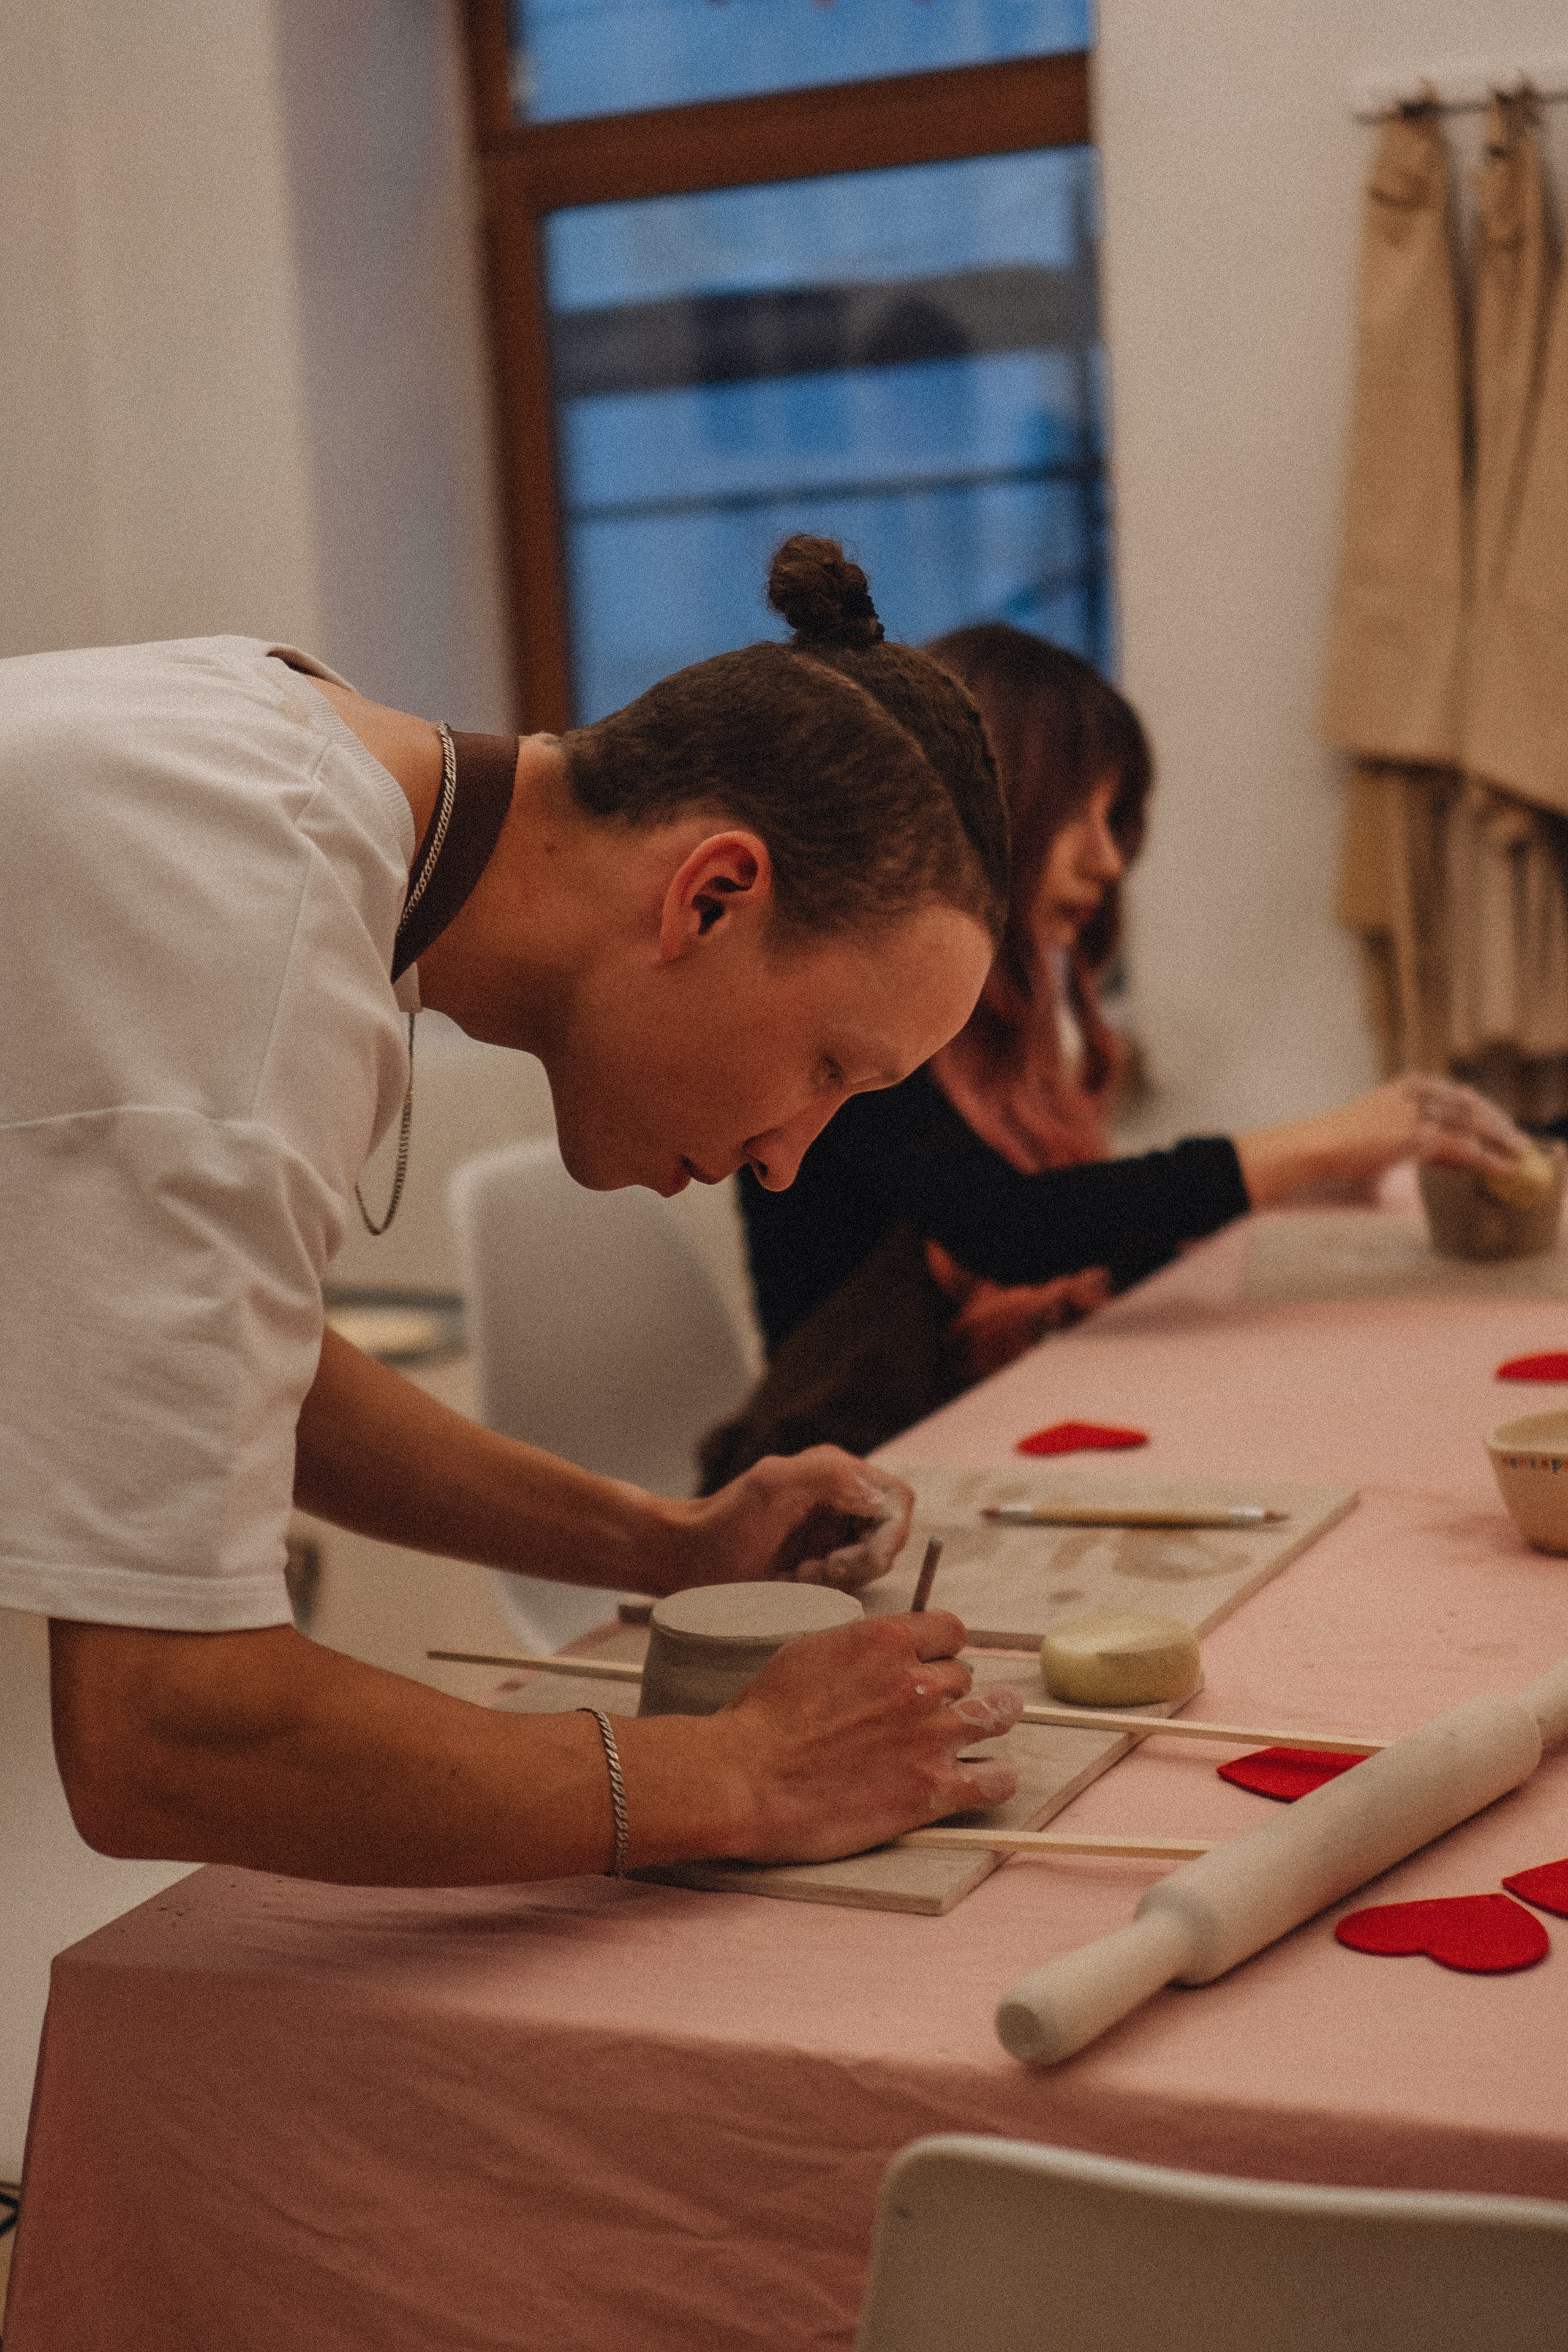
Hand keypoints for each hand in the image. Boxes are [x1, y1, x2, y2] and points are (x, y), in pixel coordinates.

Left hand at [668, 1448, 913, 1592]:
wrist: (689, 1560)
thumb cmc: (722, 1524)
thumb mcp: (771, 1486)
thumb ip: (829, 1476)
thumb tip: (879, 1499)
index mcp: (836, 1470)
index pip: (897, 1502)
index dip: (886, 1538)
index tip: (845, 1563)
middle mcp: (842, 1495)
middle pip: (890, 1535)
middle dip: (860, 1562)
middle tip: (817, 1572)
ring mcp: (835, 1528)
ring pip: (874, 1561)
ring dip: (842, 1577)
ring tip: (799, 1575)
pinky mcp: (826, 1556)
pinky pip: (852, 1578)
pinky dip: (830, 1587)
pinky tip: (796, 1581)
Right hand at [707, 1610, 1021, 1861]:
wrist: (746, 1778)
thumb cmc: (763, 1719)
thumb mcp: (810, 1653)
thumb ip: (860, 1648)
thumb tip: (884, 1650)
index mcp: (886, 1639)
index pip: (950, 1630)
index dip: (942, 1649)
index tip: (933, 1664)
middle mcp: (918, 1682)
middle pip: (966, 1676)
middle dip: (951, 1691)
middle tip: (931, 1711)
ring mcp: (931, 1736)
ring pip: (996, 1715)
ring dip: (990, 1719)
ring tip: (985, 1727)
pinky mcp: (933, 1789)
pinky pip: (996, 1780)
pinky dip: (995, 1779)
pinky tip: (986, 1779)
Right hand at [1235, 1076, 1530, 1206]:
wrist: (1313, 1148)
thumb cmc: (1338, 1147)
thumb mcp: (1380, 1134)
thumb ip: (1411, 1138)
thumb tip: (1434, 1162)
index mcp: (1407, 1085)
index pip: (1458, 1096)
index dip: (1484, 1113)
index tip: (1501, 1128)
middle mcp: (1415, 1091)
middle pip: (1471, 1106)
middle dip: (1498, 1124)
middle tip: (1518, 1142)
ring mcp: (1415, 1111)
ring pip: (1471, 1125)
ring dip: (1500, 1141)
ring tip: (1518, 1156)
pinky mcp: (1415, 1134)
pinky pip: (1462, 1146)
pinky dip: (1486, 1158)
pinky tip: (1502, 1168)